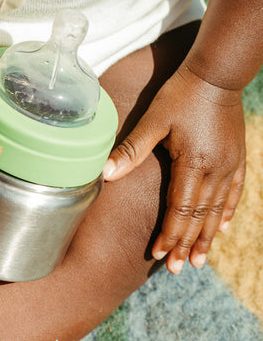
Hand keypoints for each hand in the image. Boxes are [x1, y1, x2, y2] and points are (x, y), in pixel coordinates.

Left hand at [103, 65, 245, 272]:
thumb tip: (104, 174)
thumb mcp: (153, 119)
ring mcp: (229, 164)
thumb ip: (130, 149)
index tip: (158, 255)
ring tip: (197, 261)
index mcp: (192, 164)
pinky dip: (226, 212)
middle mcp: (214, 169)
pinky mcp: (236, 157)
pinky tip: (222, 228)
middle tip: (176, 270)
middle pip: (199, 217)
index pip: (179, 210)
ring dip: (206, 237)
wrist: (218, 70)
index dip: (169, 234)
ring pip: (217, 210)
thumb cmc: (181, 93)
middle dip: (186, 245)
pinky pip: (233, 192)